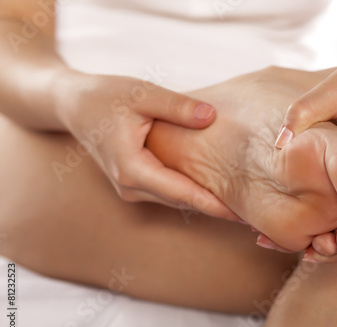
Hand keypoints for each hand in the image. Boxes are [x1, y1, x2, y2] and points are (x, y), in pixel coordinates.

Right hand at [55, 70, 237, 219]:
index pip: (183, 193)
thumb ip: (178, 106)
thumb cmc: (106, 97)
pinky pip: (168, 192)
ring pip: (176, 200)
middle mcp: (130, 185)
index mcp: (132, 168)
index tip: (243, 214)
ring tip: (241, 207)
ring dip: (206, 203)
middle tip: (253, 215)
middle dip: (216, 208)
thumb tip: (212, 116)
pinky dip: (191, 193)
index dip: (214, 205)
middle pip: (182, 202)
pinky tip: (216, 192)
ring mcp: (130, 187)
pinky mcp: (134, 183)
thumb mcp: (143, 94)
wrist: (74, 105)